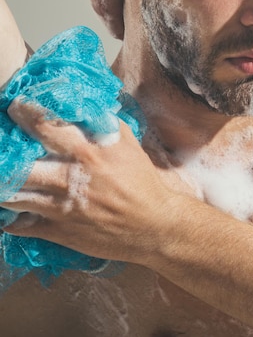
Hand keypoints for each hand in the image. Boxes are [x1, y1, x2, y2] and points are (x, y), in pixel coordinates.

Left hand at [1, 99, 180, 265]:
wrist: (153, 226)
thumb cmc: (140, 181)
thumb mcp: (126, 144)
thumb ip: (102, 123)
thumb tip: (83, 104)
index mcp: (88, 152)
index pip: (46, 126)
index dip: (26, 114)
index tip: (16, 109)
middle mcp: (70, 178)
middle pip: (21, 165)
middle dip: (5, 154)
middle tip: (3, 146)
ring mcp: (61, 208)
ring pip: (13, 195)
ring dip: (4, 185)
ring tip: (5, 176)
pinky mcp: (58, 232)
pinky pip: (19, 224)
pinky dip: (11, 216)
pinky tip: (13, 208)